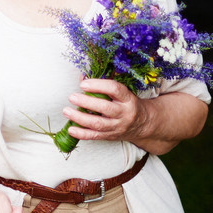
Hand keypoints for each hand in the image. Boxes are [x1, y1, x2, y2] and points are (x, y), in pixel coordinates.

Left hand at [64, 78, 208, 154]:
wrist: (145, 124)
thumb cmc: (128, 103)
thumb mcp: (122, 93)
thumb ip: (104, 85)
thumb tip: (81, 77)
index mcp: (128, 98)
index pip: (115, 89)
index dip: (99, 85)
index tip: (83, 83)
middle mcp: (124, 113)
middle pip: (105, 108)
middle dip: (87, 102)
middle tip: (72, 96)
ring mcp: (118, 126)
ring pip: (98, 124)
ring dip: (80, 118)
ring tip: (67, 111)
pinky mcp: (111, 136)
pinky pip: (95, 136)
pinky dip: (82, 133)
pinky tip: (71, 128)